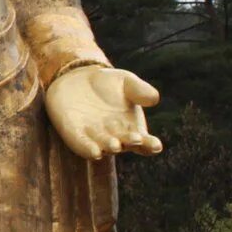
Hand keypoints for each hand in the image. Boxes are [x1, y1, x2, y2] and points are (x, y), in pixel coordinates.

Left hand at [45, 66, 162, 159]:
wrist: (78, 80)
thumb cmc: (109, 83)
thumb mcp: (126, 82)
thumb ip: (140, 90)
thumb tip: (153, 99)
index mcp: (133, 128)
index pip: (145, 142)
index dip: (150, 145)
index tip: (155, 145)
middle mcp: (116, 138)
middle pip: (126, 145)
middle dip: (130, 143)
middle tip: (135, 139)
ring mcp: (95, 139)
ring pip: (105, 148)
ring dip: (109, 147)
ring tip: (115, 145)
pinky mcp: (75, 135)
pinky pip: (83, 146)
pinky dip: (88, 150)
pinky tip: (94, 152)